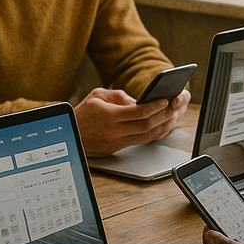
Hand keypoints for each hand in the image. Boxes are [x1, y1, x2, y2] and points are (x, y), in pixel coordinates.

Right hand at [75, 87, 190, 155]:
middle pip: (145, 126)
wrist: (70, 133)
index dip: (154, 107)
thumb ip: (119, 96)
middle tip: (173, 108)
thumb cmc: (83, 112)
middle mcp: (114, 131)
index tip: (165, 100)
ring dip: (161, 128)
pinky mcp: (117, 148)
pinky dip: (152, 135)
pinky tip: (160, 128)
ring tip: (171, 118)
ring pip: (145, 137)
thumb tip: (138, 101)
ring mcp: (116, 142)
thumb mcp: (97, 95)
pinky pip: (139, 142)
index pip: (138, 112)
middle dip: (163, 117)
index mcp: (109, 116)